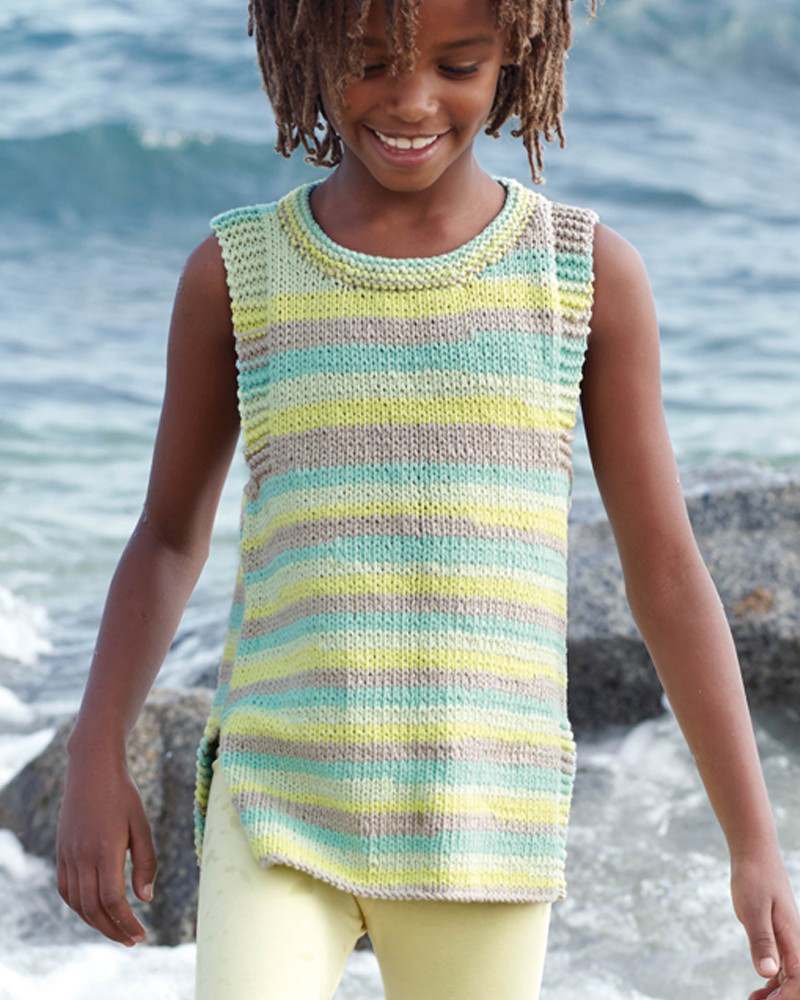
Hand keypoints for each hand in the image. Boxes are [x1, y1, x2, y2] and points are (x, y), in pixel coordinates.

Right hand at [56, 752, 157, 946]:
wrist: (92, 770)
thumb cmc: (123, 795)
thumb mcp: (141, 825)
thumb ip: (145, 862)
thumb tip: (145, 899)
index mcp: (104, 851)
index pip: (113, 900)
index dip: (126, 922)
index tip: (141, 935)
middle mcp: (82, 857)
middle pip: (94, 908)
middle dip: (113, 929)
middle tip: (132, 940)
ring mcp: (68, 855)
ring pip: (78, 903)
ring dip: (96, 922)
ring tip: (117, 930)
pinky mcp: (62, 852)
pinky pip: (66, 889)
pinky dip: (79, 906)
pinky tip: (94, 911)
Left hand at [731, 846, 799, 999]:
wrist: (754, 853)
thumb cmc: (753, 879)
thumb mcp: (752, 911)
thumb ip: (761, 942)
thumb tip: (768, 973)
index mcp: (793, 939)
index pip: (798, 981)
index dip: (786, 998)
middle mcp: (795, 941)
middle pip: (797, 982)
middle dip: (782, 998)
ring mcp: (788, 936)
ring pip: (791, 975)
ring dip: (778, 992)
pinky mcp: (779, 931)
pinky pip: (783, 962)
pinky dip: (775, 978)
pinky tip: (762, 985)